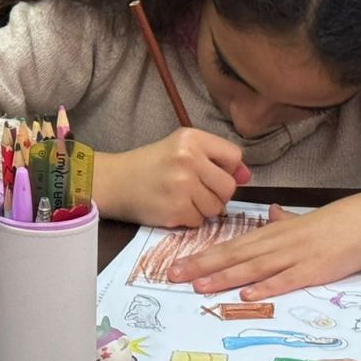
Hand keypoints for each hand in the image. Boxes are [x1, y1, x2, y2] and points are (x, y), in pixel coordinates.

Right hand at [95, 129, 251, 227]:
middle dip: (216, 193)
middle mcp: (188, 159)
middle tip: (195, 190)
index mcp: (192, 139)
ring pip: (216, 207)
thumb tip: (246, 176)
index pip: (234, 156)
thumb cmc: (149, 165)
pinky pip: (199, 221)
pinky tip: (172, 208)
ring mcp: (182, 186)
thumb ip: (215, 158)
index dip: (227, 169)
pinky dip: (188, 219)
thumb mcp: (181, 148)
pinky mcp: (175, 209)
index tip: (211, 173)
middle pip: (228, 186)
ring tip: (182, 198)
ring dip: (203, 208)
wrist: (114, 182)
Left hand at [168, 192, 360, 299]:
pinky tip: (247, 295)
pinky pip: (285, 280)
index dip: (203, 255)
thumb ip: (285, 222)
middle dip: (202, 266)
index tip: (177, 264)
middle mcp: (276, 244)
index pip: (230, 246)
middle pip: (233, 256)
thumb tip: (274, 214)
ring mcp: (294, 257)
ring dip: (224, 278)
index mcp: (272, 234)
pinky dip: (265, 288)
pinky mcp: (313, 270)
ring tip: (199, 286)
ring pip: (252, 268)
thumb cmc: (336, 223)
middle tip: (173, 276)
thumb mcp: (303, 220)